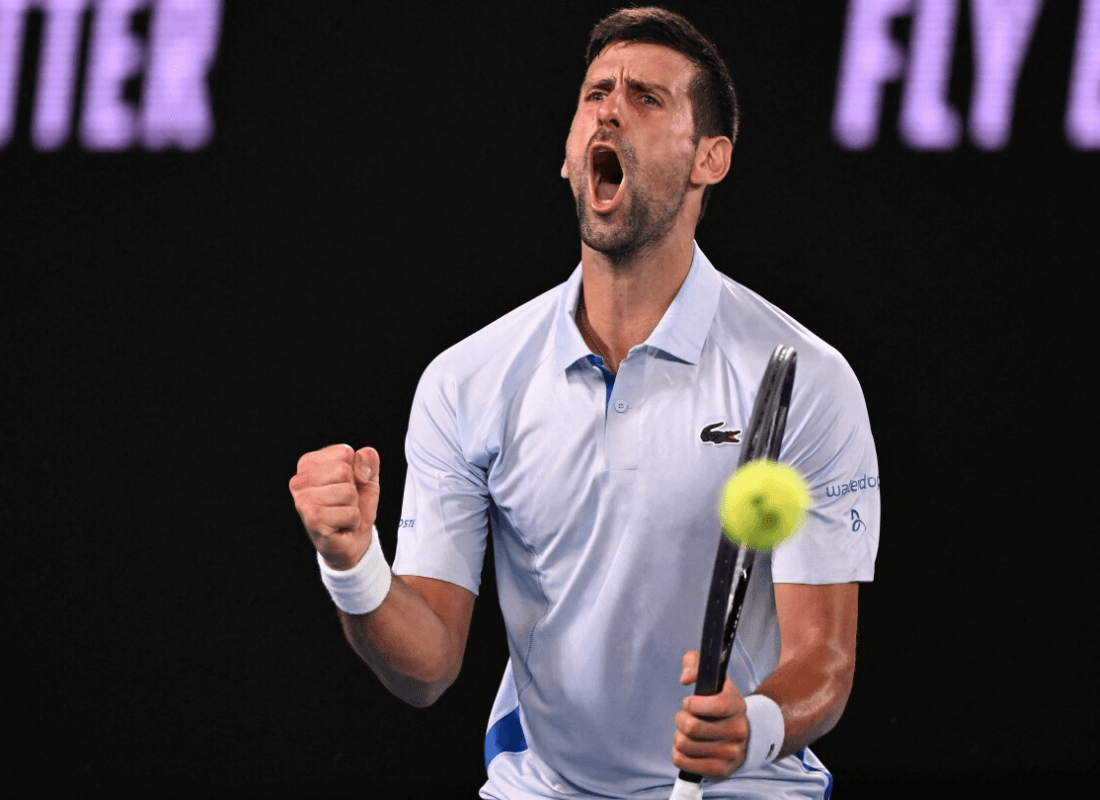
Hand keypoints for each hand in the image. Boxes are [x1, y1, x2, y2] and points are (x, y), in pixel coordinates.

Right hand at [289, 444, 379, 569]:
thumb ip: (368, 458)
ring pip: (348, 492)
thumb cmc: (354, 503)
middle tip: (343, 503)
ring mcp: (303, 501)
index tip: (346, 484)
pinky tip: (340, 526)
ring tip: (341, 514)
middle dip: (353, 489)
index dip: (355, 470)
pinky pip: (350, 513)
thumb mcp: (368, 475)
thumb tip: (360, 470)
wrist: (351, 540)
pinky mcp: (312, 520)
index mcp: (308, 463)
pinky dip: (352, 521)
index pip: (345, 452)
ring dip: (353, 506)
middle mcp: (299, 481)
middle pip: (344, 471)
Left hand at [672, 650, 748, 779]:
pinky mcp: (720, 770)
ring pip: (684, 744)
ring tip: (687, 733)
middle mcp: (738, 730)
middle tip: (684, 717)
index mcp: (737, 705)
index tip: (689, 701)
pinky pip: (682, 762)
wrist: (743, 737)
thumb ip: (695, 663)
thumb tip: (685, 678)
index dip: (695, 703)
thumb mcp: (713, 678)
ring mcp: (731, 753)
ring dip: (678, 736)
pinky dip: (677, 753)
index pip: (719, 705)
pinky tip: (686, 748)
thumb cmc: (719, 703)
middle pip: (692, 727)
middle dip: (680, 718)